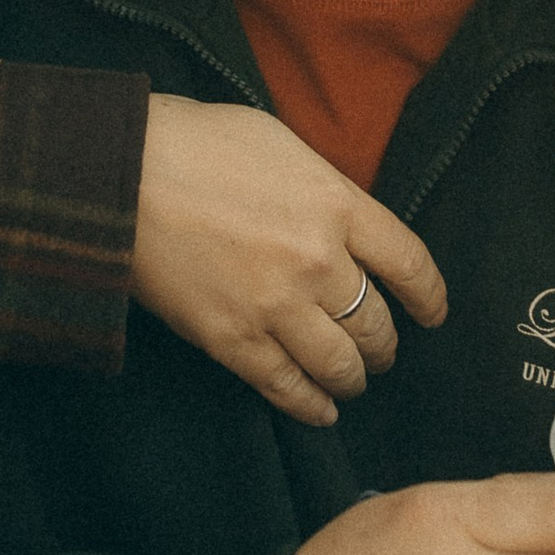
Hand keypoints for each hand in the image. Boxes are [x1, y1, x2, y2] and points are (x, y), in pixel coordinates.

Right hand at [132, 95, 446, 424]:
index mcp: (337, 204)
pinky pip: (288, 387)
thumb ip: (324, 193)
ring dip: (353, 377)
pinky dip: (311, 406)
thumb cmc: (196, 144)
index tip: (433, 313)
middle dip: (385, 344)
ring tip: (351, 379)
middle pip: (377, 323)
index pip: (410, 264)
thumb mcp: (283, 147)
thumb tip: (343, 227)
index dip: (429, 298)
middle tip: (380, 349)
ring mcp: (277, 306)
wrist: (121, 172)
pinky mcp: (233, 340)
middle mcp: (319, 260)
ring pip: (341, 364)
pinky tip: (321, 410)